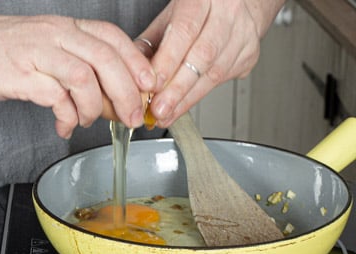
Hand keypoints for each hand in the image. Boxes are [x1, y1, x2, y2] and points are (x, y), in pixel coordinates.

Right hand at [0, 13, 156, 137]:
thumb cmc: (0, 50)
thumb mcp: (44, 47)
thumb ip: (73, 63)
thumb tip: (107, 94)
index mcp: (65, 27)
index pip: (112, 38)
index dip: (136, 62)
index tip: (148, 87)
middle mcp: (55, 35)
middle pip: (106, 59)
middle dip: (126, 92)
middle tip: (132, 118)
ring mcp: (38, 54)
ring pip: (84, 77)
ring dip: (95, 107)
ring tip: (88, 123)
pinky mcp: (21, 76)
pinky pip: (56, 97)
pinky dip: (67, 116)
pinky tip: (65, 125)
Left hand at [138, 0, 284, 126]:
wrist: (235, 4)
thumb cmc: (197, 10)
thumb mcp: (169, 17)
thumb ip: (149, 43)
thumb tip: (131, 72)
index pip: (185, 31)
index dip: (168, 61)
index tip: (153, 85)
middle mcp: (227, 13)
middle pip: (202, 56)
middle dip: (177, 88)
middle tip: (158, 109)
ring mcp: (242, 34)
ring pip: (215, 73)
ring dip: (186, 98)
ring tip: (166, 114)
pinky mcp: (249, 54)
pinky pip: (223, 81)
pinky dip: (198, 96)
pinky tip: (182, 106)